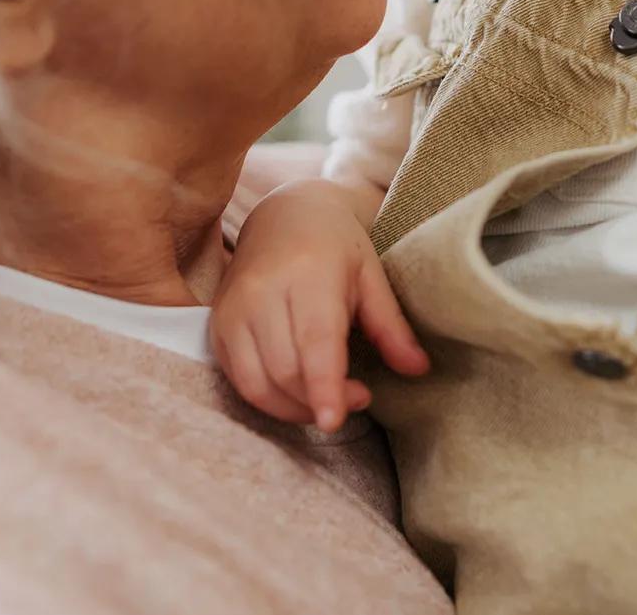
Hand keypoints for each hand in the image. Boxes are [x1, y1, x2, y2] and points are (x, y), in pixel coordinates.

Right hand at [209, 178, 429, 430]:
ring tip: (330, 400)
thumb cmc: (335, 246)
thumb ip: (392, 326)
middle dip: (321, 401)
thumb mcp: (372, 276)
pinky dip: (268, 400)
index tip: (335, 421)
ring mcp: (233, 310)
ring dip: (294, 409)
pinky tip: (297, 394)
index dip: (324, 386)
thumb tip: (419, 370)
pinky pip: (237, 380)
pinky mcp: (217, 326)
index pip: (314, 341)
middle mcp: (262, 292)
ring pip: (256, 384)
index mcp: (308, 273)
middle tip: (359, 397)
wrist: (283, 215)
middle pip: (285, 371)